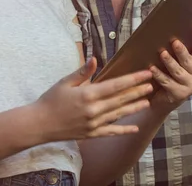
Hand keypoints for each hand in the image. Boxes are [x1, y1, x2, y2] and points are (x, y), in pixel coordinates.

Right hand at [35, 58, 152, 140]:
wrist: (39, 124)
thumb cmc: (50, 100)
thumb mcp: (65, 82)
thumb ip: (83, 72)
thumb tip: (95, 59)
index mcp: (88, 94)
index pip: (115, 86)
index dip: (132, 79)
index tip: (144, 74)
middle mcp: (94, 110)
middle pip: (121, 99)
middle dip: (137, 91)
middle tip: (152, 85)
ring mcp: (94, 124)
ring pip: (119, 114)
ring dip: (134, 107)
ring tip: (147, 101)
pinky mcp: (91, 134)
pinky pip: (111, 132)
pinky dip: (123, 130)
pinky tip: (135, 128)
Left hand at [149, 25, 191, 108]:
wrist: (164, 100)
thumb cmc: (170, 74)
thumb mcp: (177, 61)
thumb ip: (177, 51)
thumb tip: (168, 31)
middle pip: (189, 61)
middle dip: (182, 51)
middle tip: (174, 42)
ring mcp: (190, 86)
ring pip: (178, 72)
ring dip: (169, 62)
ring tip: (162, 53)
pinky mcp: (179, 94)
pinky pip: (167, 82)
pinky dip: (159, 75)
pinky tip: (152, 69)